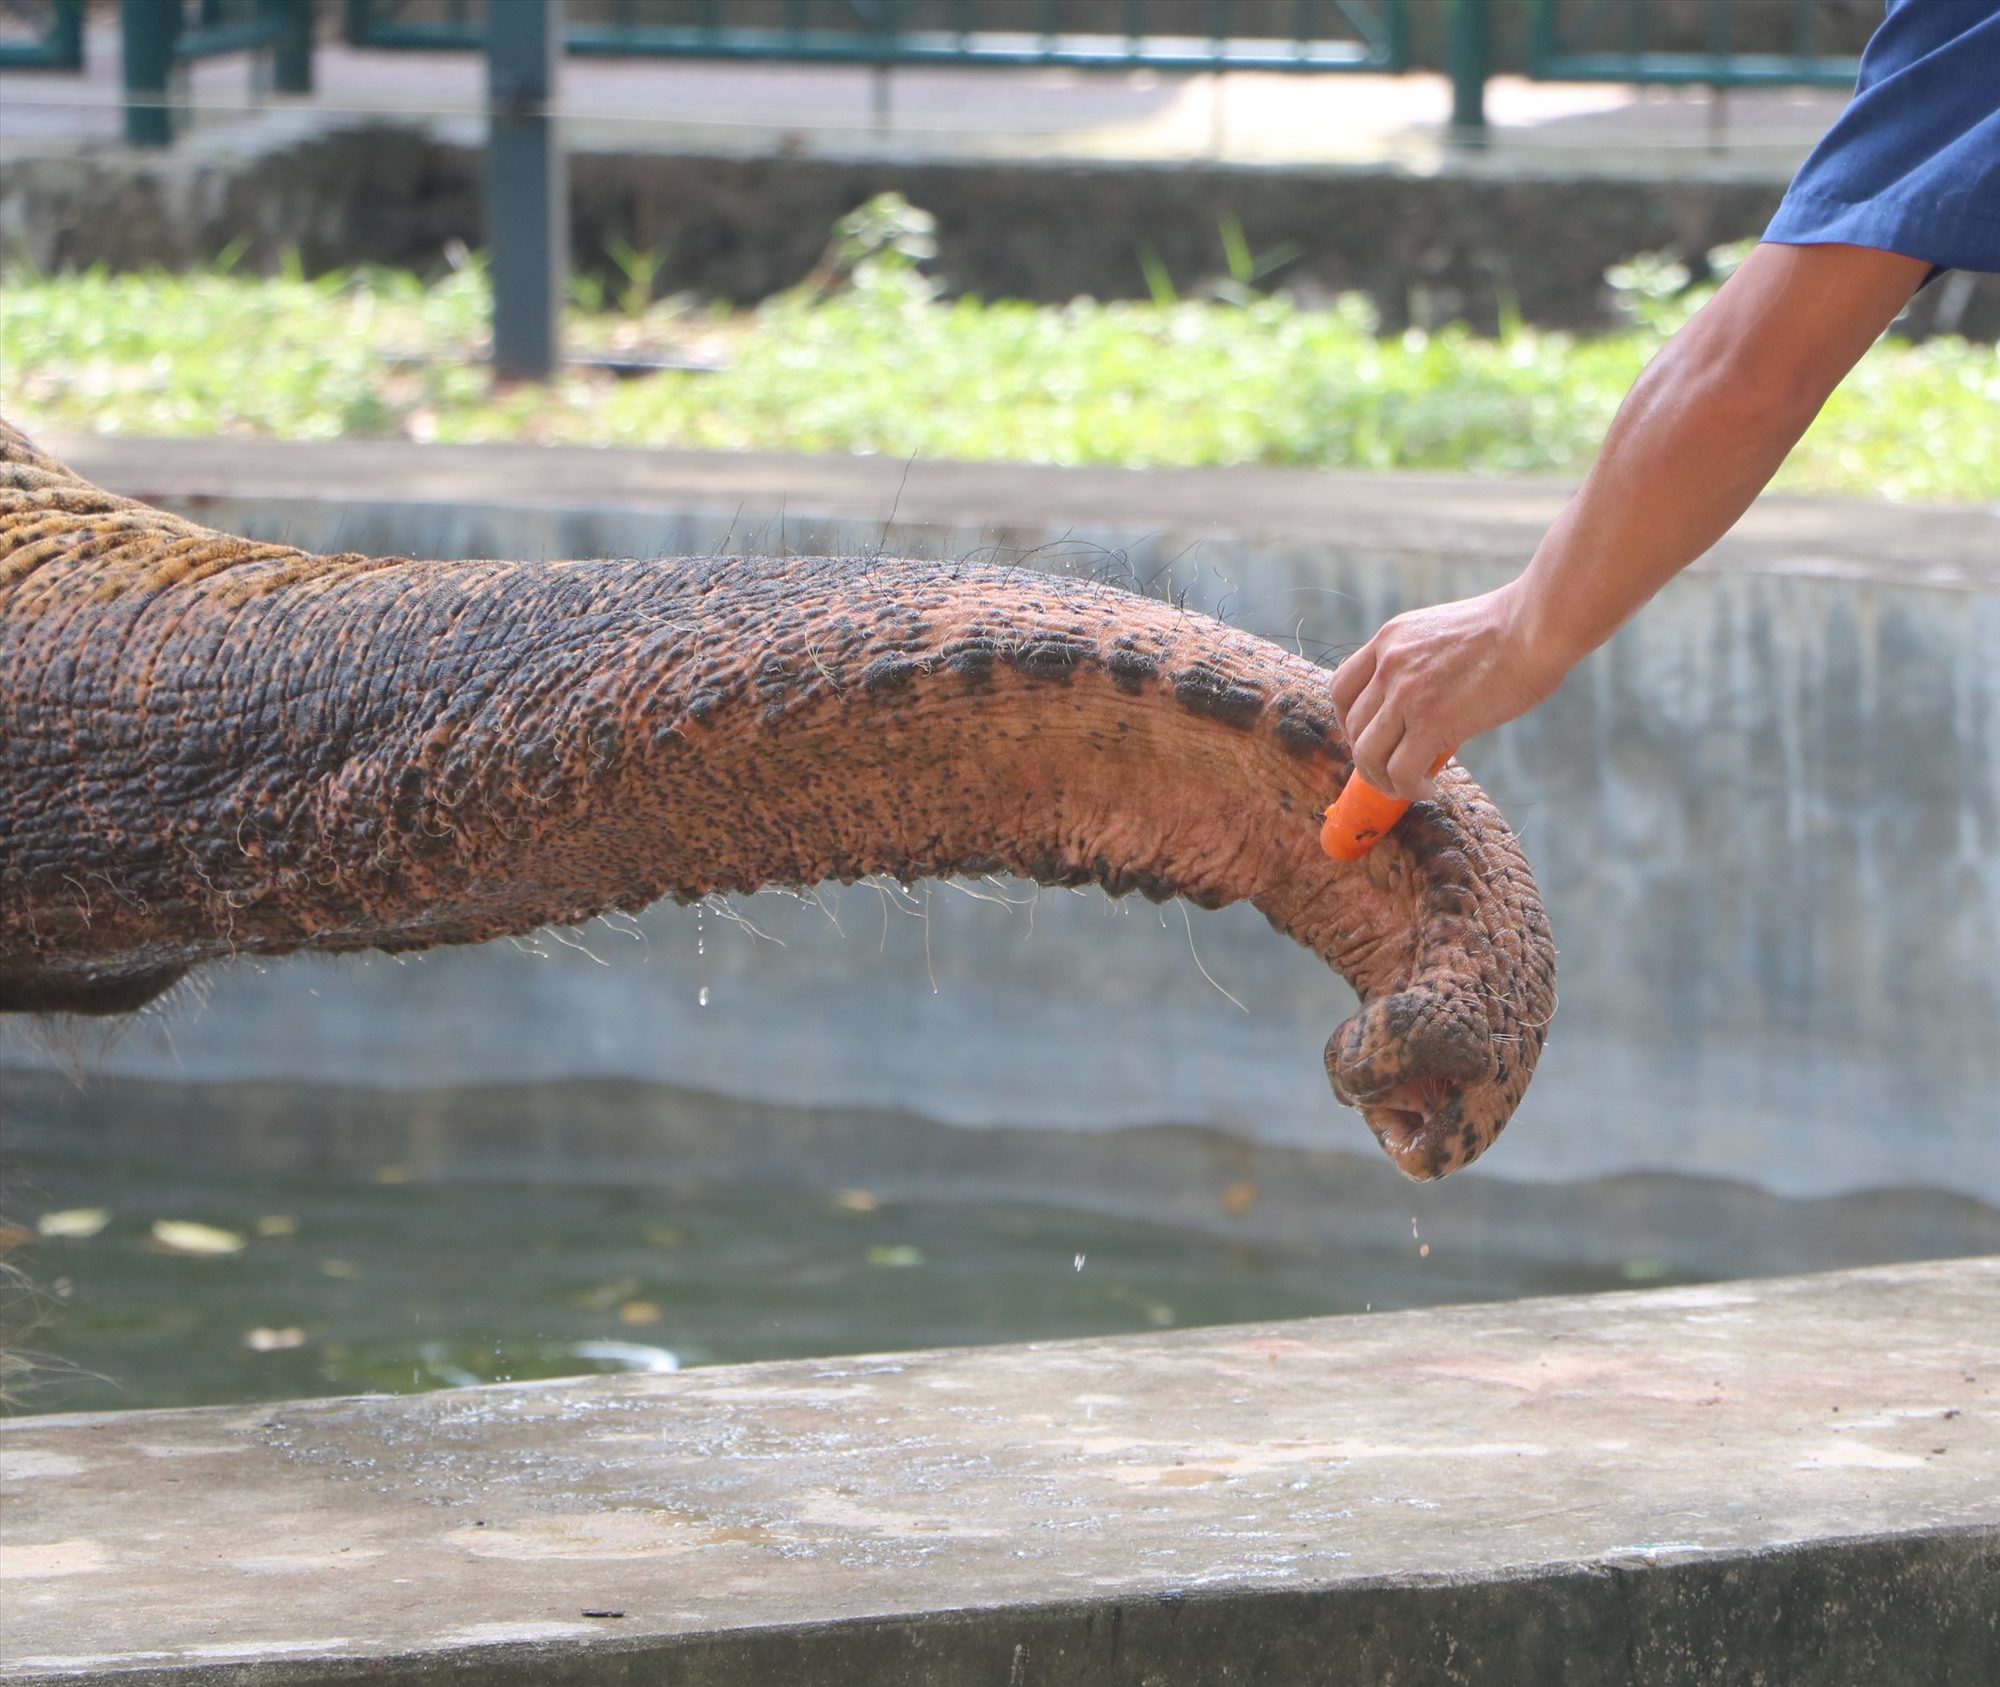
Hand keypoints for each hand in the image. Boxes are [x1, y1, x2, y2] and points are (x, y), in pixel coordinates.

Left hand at [1329, 582, 1568, 799]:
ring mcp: (1405, 693)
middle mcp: (1388, 664)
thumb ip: (1422, 663)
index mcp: (1389, 638)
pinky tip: (1427, 790)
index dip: (1348, 722)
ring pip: (1368, 754)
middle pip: (1352, 726)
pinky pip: (1401, 771)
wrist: (1536, 625)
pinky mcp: (1430, 722)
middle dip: (1366, 757)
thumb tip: (1422, 705)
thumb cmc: (1510, 630)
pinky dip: (1408, 789)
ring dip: (1383, 780)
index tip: (1368, 738)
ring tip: (1407, 788)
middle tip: (1390, 772)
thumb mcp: (1444, 635)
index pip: (1341, 688)